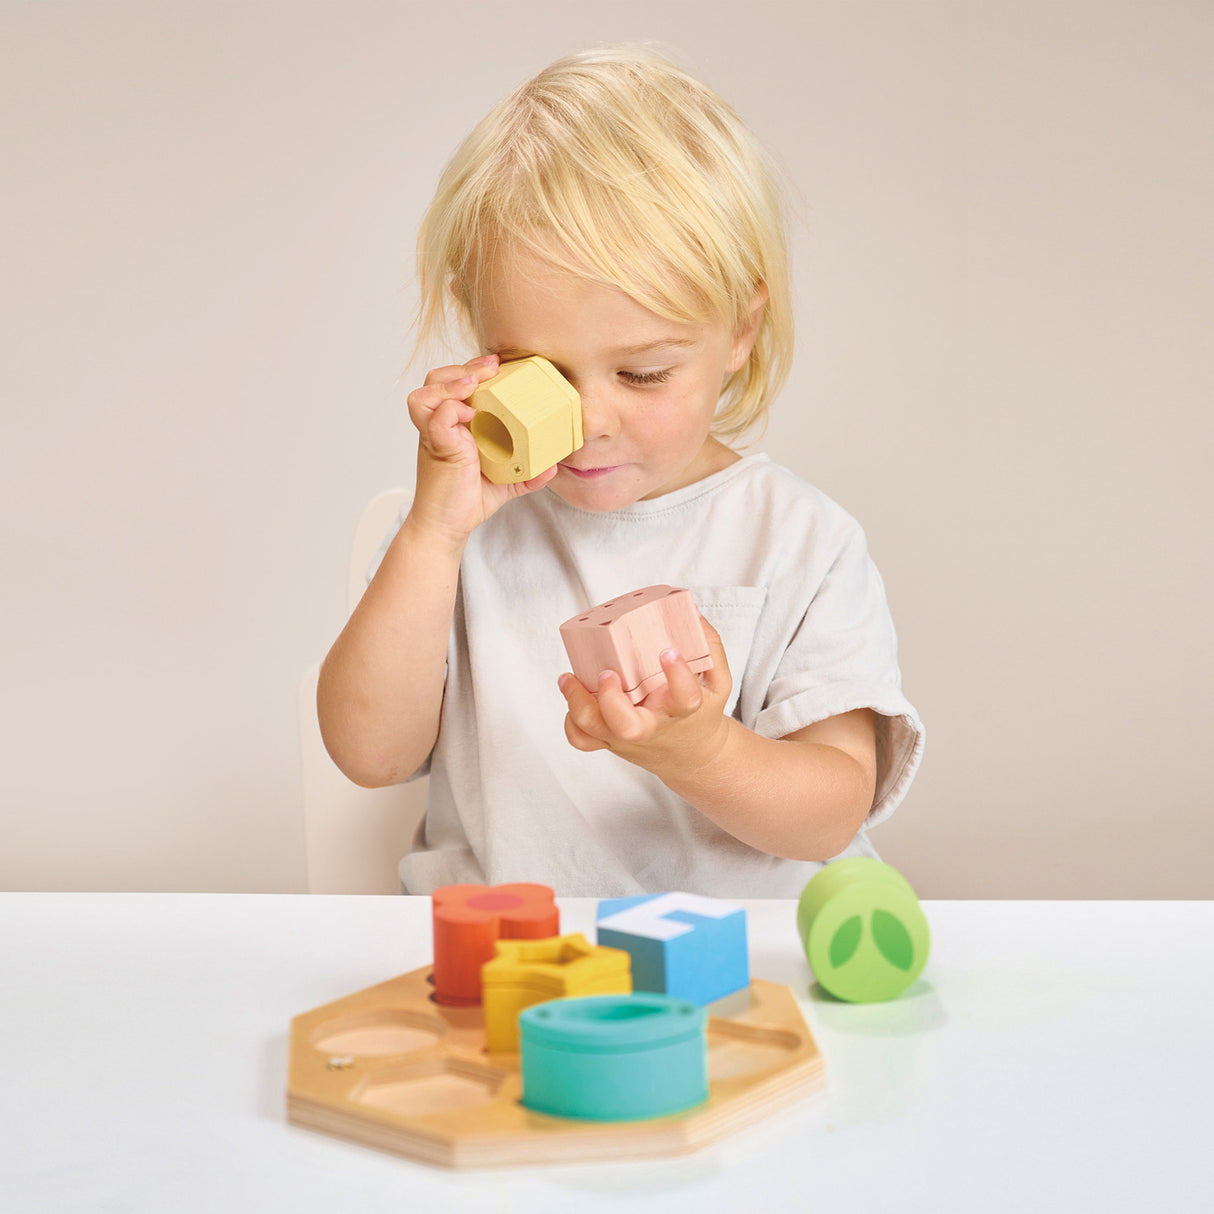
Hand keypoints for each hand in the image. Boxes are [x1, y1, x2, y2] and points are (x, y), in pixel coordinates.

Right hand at [405, 354, 557, 543]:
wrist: (447, 527)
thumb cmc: (467, 500)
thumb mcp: (506, 483)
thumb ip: (528, 473)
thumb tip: (553, 467)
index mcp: (455, 425)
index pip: (454, 384)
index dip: (472, 369)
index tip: (499, 366)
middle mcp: (441, 426)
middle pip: (435, 379)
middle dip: (463, 368)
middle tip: (491, 368)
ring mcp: (435, 435)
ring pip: (425, 392)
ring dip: (450, 382)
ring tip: (473, 385)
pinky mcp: (435, 447)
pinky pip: (436, 417)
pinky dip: (451, 409)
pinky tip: (470, 415)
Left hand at [558, 618, 733, 784]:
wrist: (692, 756)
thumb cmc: (700, 714)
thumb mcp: (718, 683)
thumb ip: (709, 647)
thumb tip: (692, 612)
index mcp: (681, 711)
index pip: (685, 697)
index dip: (677, 675)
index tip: (669, 651)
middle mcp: (652, 726)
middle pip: (628, 727)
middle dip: (611, 701)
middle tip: (608, 673)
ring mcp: (627, 737)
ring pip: (596, 730)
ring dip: (578, 704)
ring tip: (569, 677)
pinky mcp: (610, 742)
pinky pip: (583, 740)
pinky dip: (571, 721)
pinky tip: (575, 694)